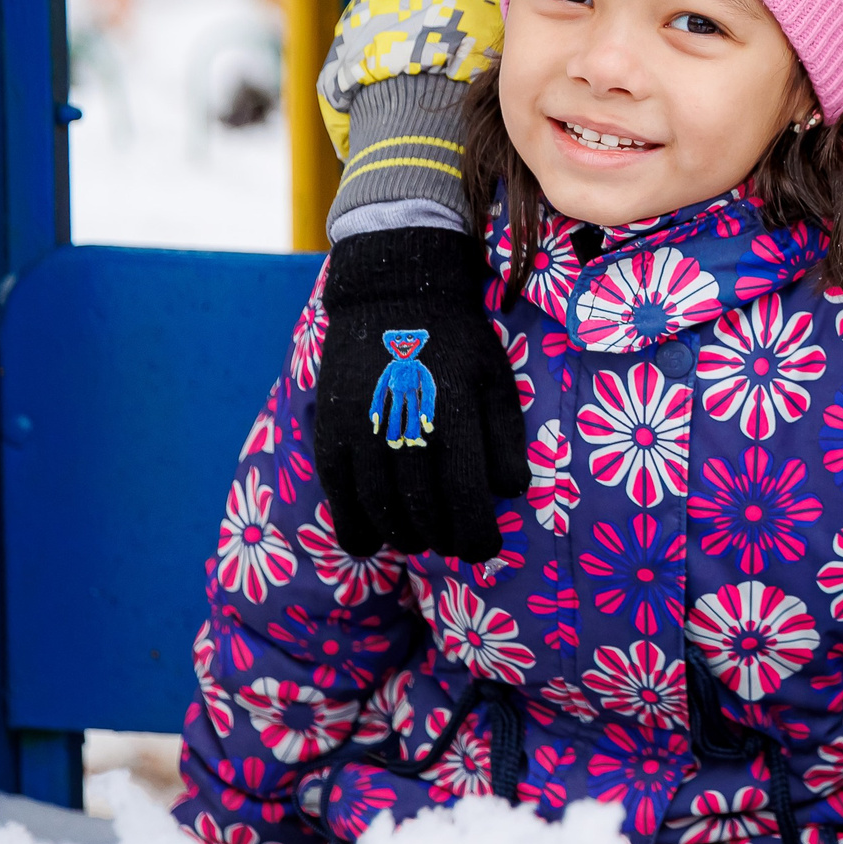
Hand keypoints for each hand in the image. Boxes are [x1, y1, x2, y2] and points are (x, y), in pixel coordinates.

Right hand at [312, 228, 528, 559]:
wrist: (393, 294)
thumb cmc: (457, 342)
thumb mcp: (496, 380)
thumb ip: (505, 438)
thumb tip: (511, 492)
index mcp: (455, 416)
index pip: (467, 498)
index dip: (477, 535)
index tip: (486, 549)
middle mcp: (406, 429)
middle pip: (424, 511)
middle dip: (444, 540)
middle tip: (455, 546)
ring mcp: (362, 433)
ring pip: (381, 510)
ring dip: (404, 536)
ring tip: (420, 540)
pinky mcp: (331, 432)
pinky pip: (339, 496)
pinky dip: (355, 527)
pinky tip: (370, 542)